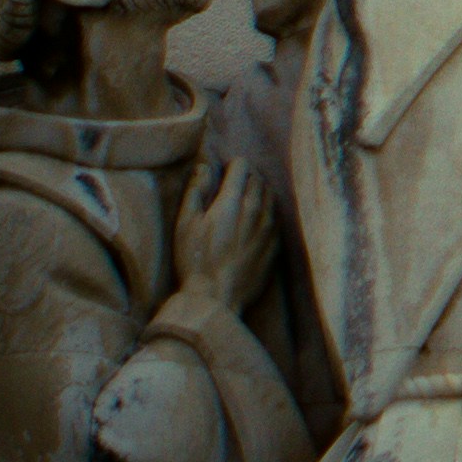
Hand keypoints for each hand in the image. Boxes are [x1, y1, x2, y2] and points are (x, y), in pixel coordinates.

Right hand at [178, 156, 278, 308]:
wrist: (217, 296)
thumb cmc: (195, 260)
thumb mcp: (185, 224)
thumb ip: (195, 192)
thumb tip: (204, 167)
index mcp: (233, 201)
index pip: (242, 166)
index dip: (231, 166)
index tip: (222, 173)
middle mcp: (257, 209)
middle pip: (258, 178)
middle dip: (245, 177)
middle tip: (231, 186)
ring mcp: (270, 226)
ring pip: (270, 195)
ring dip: (258, 192)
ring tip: (242, 202)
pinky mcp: (276, 243)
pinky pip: (276, 216)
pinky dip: (266, 211)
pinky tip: (254, 220)